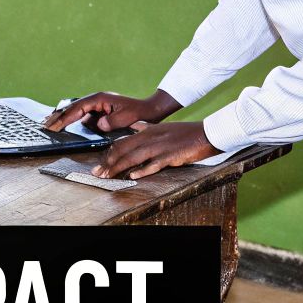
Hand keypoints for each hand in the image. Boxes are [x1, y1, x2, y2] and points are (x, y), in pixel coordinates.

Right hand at [44, 90, 179, 134]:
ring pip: (75, 110)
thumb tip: (97, 124)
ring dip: (63, 117)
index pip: (77, 108)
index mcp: (100, 98)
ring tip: (49, 124)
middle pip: (72, 107)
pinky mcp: (99, 110)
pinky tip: (64, 125)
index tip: (54, 126)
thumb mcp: (126, 118)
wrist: (149, 110)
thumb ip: (111, 121)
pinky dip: (71, 119)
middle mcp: (96, 99)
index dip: (65, 118)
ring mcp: (97, 105)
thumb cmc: (139, 113)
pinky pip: (82, 115)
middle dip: (58, 116)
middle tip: (44, 125)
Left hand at [91, 121, 217, 178]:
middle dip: (108, 162)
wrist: (205, 133)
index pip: (122, 142)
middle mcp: (149, 138)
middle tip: (97, 173)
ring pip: (133, 158)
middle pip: (122, 150)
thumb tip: (135, 126)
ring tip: (107, 176)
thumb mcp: (161, 126)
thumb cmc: (183, 132)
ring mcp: (159, 148)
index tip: (100, 163)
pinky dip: (141, 171)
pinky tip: (132, 176)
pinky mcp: (169, 157)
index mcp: (147, 131)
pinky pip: (153, 165)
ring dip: (118, 168)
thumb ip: (146, 127)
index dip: (109, 154)